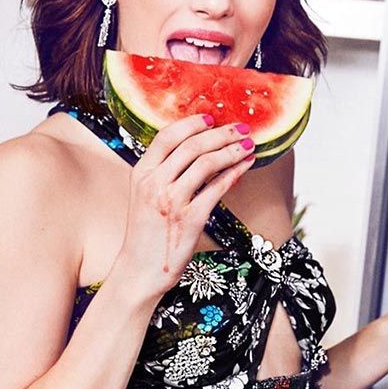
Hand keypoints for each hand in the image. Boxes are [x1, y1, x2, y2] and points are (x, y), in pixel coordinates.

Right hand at [113, 113, 256, 300]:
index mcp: (141, 173)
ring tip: (248, 145)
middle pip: (192, 146)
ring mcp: (172, 201)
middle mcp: (155, 184)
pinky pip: (217, 189)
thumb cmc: (146, 234)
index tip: (211, 118)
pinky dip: (234, 174)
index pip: (167, 136)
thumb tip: (195, 151)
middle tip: (241, 128)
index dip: (192, 123)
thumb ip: (162, 173)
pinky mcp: (190, 220)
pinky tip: (245, 166)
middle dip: (221, 133)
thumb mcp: (144, 196)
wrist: (139, 270)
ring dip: (232, 150)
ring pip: (207, 163)